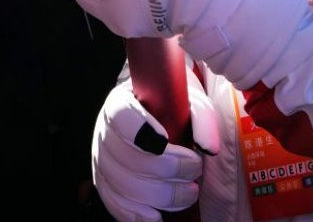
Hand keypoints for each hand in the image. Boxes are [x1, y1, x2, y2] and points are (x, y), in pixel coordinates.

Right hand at [92, 75, 219, 221]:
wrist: (163, 119)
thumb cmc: (174, 108)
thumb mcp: (191, 101)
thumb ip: (202, 117)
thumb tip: (209, 148)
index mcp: (121, 102)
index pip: (119, 115)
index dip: (140, 130)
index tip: (165, 142)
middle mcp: (105, 132)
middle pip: (125, 157)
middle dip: (166, 169)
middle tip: (195, 170)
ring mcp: (103, 161)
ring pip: (123, 185)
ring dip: (160, 195)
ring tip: (189, 192)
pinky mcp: (107, 186)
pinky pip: (116, 205)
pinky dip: (138, 215)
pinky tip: (159, 216)